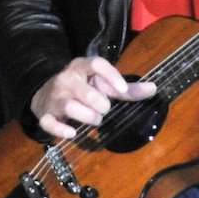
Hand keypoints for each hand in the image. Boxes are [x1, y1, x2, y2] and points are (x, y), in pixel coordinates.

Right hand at [28, 56, 156, 140]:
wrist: (46, 93)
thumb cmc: (82, 88)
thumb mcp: (102, 84)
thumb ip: (127, 89)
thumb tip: (153, 89)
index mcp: (81, 67)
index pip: (96, 63)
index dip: (111, 75)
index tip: (122, 90)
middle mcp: (66, 79)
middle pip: (86, 92)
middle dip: (101, 106)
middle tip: (104, 110)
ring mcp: (54, 97)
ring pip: (70, 107)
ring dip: (88, 117)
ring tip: (93, 119)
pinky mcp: (44, 114)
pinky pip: (50, 123)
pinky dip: (61, 130)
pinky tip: (72, 133)